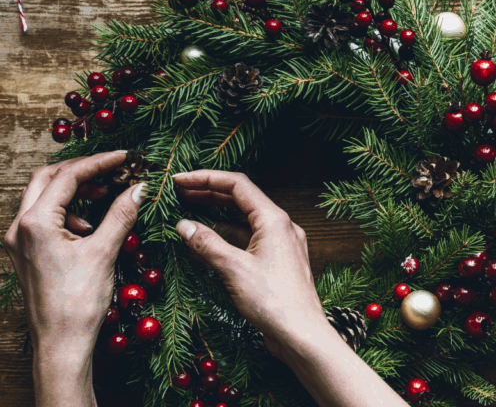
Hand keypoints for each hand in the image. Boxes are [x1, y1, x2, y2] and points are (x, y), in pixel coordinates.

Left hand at [3, 151, 144, 406]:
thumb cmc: (78, 302)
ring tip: (105, 194)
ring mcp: (19, 241)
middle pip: (47, 179)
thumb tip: (140, 187)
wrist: (60, 343)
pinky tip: (90, 224)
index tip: (125, 158)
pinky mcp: (26, 253)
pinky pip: (43, 218)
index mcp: (35, 223)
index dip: (99, 162)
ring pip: (43, 197)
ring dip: (74, 190)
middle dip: (81, 170)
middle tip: (112, 169)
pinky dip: (68, 211)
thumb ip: (121, 214)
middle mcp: (20, 228)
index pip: (68, 176)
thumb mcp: (104, 252)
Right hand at [172, 170, 330, 356]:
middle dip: (209, 193)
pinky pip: (249, 240)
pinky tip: (207, 240)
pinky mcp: (277, 262)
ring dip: (217, 215)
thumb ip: (207, 244)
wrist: (301, 334)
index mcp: (274, 220)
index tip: (178, 179)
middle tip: (178, 192)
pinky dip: (227, 236)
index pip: (238, 185)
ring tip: (187, 212)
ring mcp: (281, 244)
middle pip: (242, 199)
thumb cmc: (273, 300)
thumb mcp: (234, 269)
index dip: (205, 178)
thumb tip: (184, 225)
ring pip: (245, 221)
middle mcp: (281, 227)